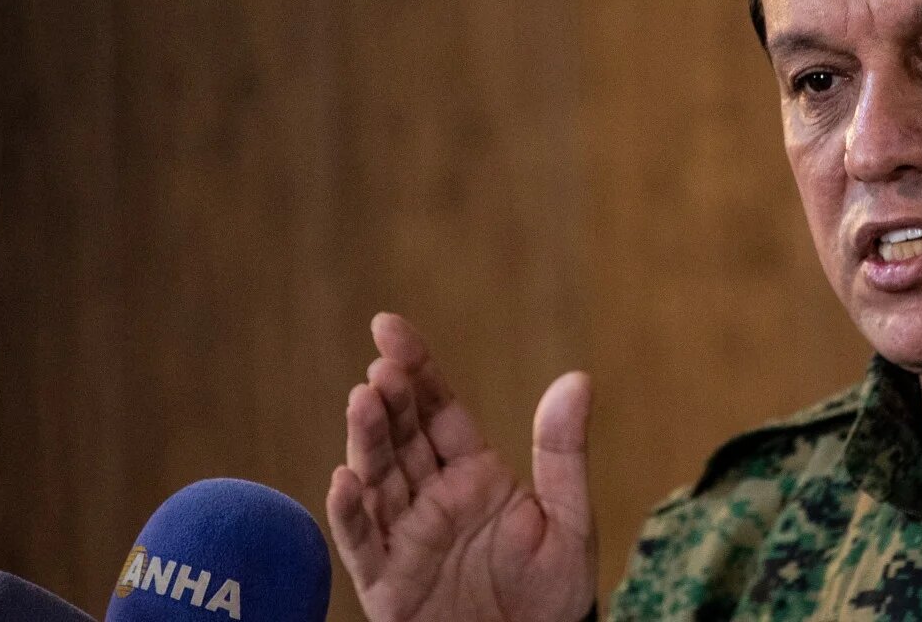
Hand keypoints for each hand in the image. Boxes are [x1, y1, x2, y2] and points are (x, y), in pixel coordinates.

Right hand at [328, 313, 596, 621]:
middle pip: (401, 438)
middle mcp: (432, 499)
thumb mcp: (569, 520)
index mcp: (474, 475)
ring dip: (365, 440)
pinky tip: (343, 480)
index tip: (388, 327)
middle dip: (388, 401)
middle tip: (382, 367)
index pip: (436, 409)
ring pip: (377, 479)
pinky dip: (350, 513)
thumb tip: (578, 378)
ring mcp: (406, 538)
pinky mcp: (389, 583)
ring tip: (362, 401)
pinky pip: (363, 544)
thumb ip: (563, 451)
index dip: (414, 367)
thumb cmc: (551, 597)